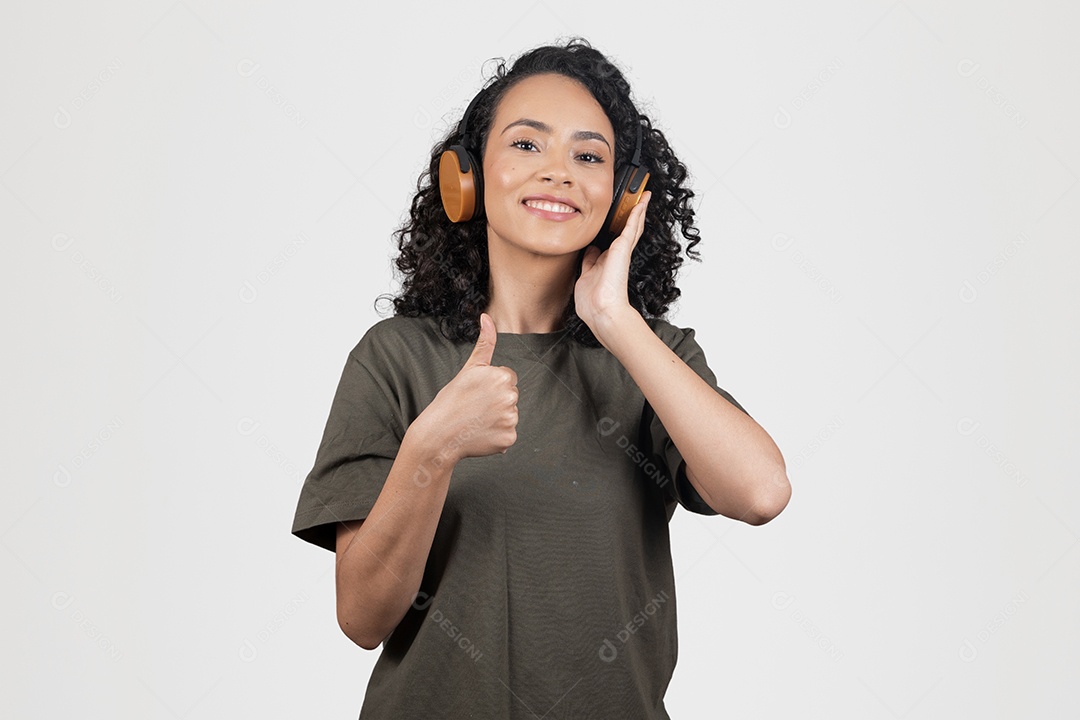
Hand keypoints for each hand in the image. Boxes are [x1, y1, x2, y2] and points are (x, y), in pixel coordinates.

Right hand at [417, 313, 517, 460]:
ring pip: (510, 414)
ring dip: (497, 418)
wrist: (439, 434)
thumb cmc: (450, 400)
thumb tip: (486, 316)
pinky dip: (497, 435)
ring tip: (476, 420)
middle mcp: (511, 397)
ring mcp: (511, 419)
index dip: (491, 385)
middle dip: (496, 400)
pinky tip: (480, 433)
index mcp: (503, 377)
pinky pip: (508, 434)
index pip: (508, 378)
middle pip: (511, 395)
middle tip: (475, 407)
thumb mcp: (469, 368)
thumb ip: (485, 343)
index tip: (476, 392)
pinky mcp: (509, 438)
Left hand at [574, 191, 650, 342]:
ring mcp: (622, 251)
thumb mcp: (585, 276)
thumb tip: (589, 251)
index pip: (612, 241)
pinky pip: (632, 225)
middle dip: (630, 216)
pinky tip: (643, 200)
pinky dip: (638, 211)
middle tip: (636, 200)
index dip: (614, 229)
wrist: (601, 310)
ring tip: (643, 195)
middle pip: (626, 230)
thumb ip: (588, 262)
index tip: (615, 218)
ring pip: (633, 225)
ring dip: (638, 210)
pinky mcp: (624, 247)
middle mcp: (616, 255)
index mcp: (606, 262)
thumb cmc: (592, 301)